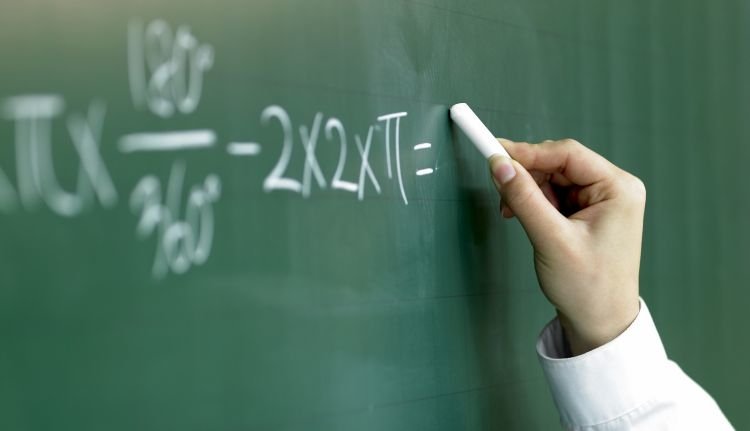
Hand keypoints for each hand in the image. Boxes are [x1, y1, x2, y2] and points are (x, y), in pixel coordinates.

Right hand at [489, 139, 644, 354]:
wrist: (600, 323)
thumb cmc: (587, 286)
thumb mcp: (551, 239)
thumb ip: (524, 198)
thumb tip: (499, 165)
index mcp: (618, 188)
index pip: (567, 154)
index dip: (528, 152)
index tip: (494, 153)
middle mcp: (614, 188)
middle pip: (559, 164)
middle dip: (527, 176)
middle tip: (499, 190)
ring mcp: (602, 201)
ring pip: (553, 178)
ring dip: (528, 191)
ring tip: (512, 213)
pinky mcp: (588, 213)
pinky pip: (555, 194)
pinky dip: (534, 202)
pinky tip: (524, 217)